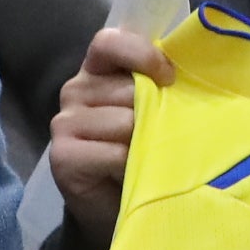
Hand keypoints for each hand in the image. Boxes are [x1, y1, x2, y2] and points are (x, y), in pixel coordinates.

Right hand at [49, 22, 169, 249]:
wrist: (125, 207)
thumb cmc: (146, 152)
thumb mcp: (157, 109)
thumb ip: (161, 84)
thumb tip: (186, 71)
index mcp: (98, 70)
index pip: (109, 42)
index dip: (141, 54)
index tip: (169, 78)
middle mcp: (75, 90)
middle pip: (127, 88)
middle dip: (152, 113)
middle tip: (154, 137)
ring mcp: (63, 123)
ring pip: (124, 122)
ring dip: (144, 144)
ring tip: (142, 159)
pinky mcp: (62, 156)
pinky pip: (115, 153)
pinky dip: (130, 166)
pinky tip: (127, 175)